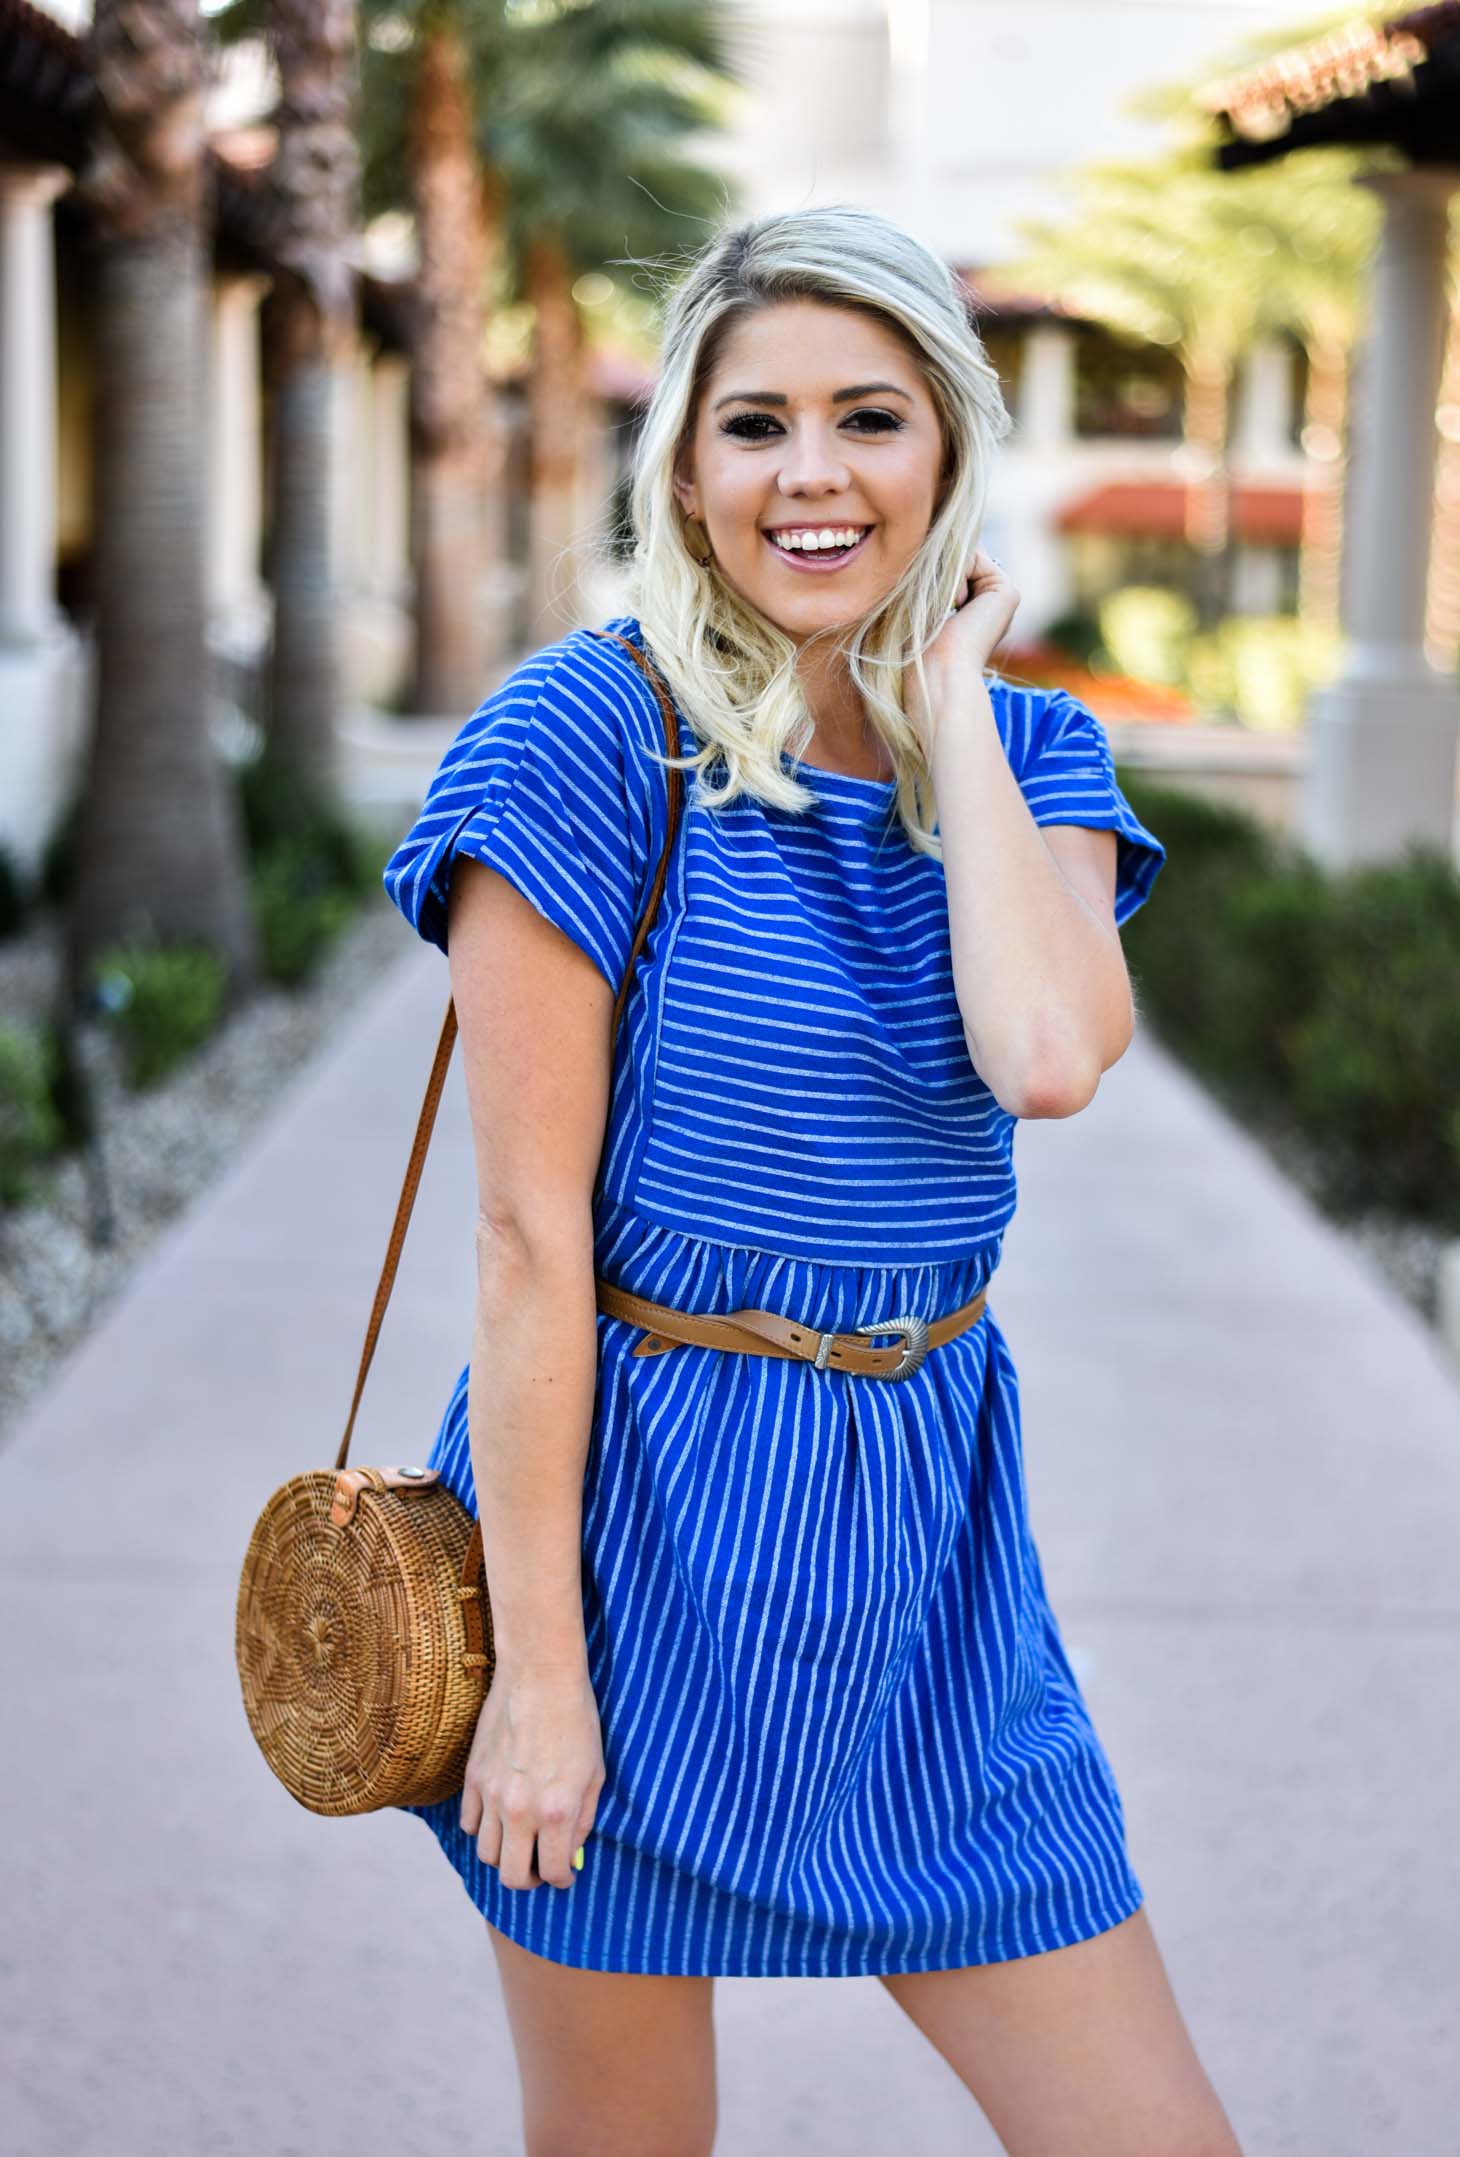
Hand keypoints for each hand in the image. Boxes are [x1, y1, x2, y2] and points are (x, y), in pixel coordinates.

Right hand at [459, 1661, 605, 1889]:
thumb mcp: (595, 1774)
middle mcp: (521, 1811)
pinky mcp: (473, 1777)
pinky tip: (499, 1815)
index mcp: (558, 1812)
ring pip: (486, 1854)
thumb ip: (583, 1820)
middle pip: (512, 1876)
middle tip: (539, 1868)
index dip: (561, 1880)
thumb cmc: (577, 1720)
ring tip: (519, 1841)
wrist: (541, 1676)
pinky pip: (469, 1823)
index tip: (564, 1875)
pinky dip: (483, 1827)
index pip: (552, 1873)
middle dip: (529, 1880)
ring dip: (505, 1855)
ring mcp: (492, 1795)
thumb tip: (570, 1854)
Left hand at [933, 548, 1018, 670]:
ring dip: (943, 577)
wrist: (938, 670)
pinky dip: (953, 577)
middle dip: (938, 571)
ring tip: (945, 610)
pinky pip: (971, 557)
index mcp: (973, 606)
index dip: (929, 572)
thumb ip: (935, 569)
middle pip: (957, 556)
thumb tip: (943, 539)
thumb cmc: (919, 646)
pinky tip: (955, 607)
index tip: (925, 607)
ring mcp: (1003, 595)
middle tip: (935, 609)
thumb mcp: (921, 600)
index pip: (947, 563)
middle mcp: (991, 600)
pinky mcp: (1008, 592)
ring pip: (963, 553)